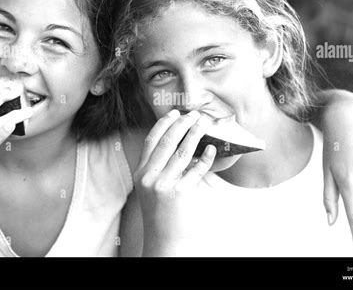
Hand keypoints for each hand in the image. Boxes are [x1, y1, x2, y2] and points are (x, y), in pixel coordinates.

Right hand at [133, 110, 215, 254]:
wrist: (164, 239)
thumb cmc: (161, 212)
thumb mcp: (152, 187)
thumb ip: (158, 167)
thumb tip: (179, 142)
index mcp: (141, 172)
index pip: (151, 141)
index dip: (163, 124)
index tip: (174, 113)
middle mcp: (149, 176)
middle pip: (166, 142)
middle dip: (182, 124)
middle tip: (194, 115)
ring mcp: (162, 185)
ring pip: (182, 152)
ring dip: (194, 134)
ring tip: (203, 124)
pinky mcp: (178, 193)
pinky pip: (195, 169)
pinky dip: (205, 158)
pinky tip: (211, 149)